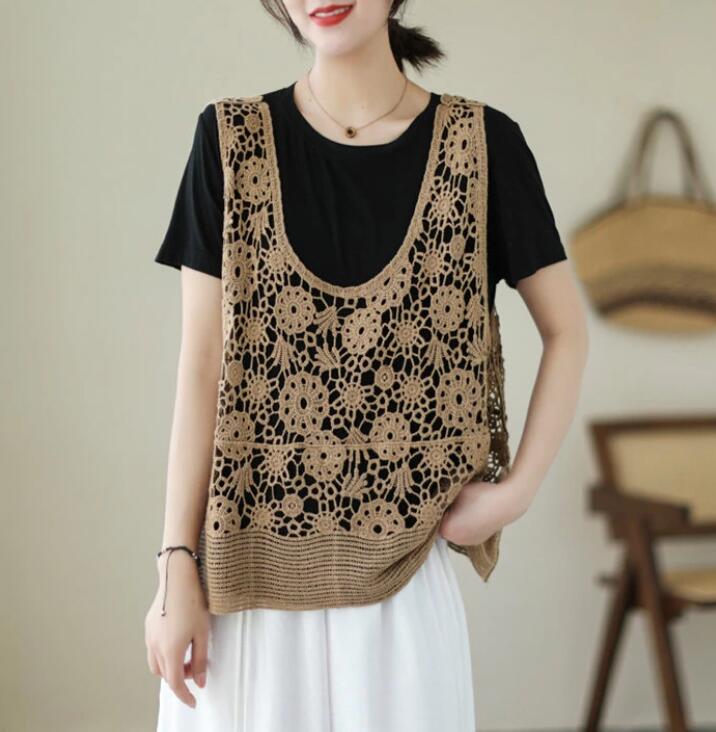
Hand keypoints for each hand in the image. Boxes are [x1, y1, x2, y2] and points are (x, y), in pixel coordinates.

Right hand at [144, 551, 209, 707]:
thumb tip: (199, 681)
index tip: (193, 701)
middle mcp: (155, 646)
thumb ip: (200, 660)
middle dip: (178, 678)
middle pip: (164, 674)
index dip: (185, 695)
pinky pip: (153, 648)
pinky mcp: (148, 625)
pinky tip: (177, 639)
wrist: (178, 577)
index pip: (175, 683)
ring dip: (169, 666)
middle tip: (194, 668)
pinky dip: (163, 653)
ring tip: (186, 654)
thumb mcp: (203, 632)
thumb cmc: (193, 602)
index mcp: (170, 650)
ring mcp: (149, 635)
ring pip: (155, 663)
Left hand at [438, 476, 528, 545]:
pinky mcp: (477, 540)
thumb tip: (433, 496)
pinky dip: (464, 524)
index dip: (431, 509)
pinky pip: (464, 532)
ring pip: (453, 530)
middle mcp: (456, 541)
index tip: (435, 500)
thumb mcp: (455, 491)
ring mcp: (467, 542)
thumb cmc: (480, 495)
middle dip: (443, 515)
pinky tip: (470, 512)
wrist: (507, 502)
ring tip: (462, 506)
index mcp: (447, 530)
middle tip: (448, 501)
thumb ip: (441, 496)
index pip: (430, 521)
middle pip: (441, 527)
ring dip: (453, 520)